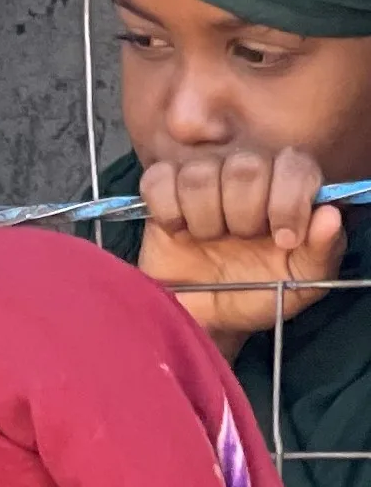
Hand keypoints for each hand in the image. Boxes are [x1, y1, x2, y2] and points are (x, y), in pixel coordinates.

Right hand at [138, 147, 346, 352]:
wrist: (204, 323)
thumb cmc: (255, 297)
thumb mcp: (301, 284)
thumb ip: (323, 251)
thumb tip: (329, 216)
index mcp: (286, 189)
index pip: (293, 164)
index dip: (289, 199)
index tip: (284, 240)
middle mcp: (247, 179)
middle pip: (245, 166)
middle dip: (244, 212)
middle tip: (240, 242)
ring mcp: (203, 185)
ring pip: (200, 172)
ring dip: (204, 215)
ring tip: (207, 240)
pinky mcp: (163, 198)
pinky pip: (158, 179)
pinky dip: (166, 206)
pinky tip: (177, 231)